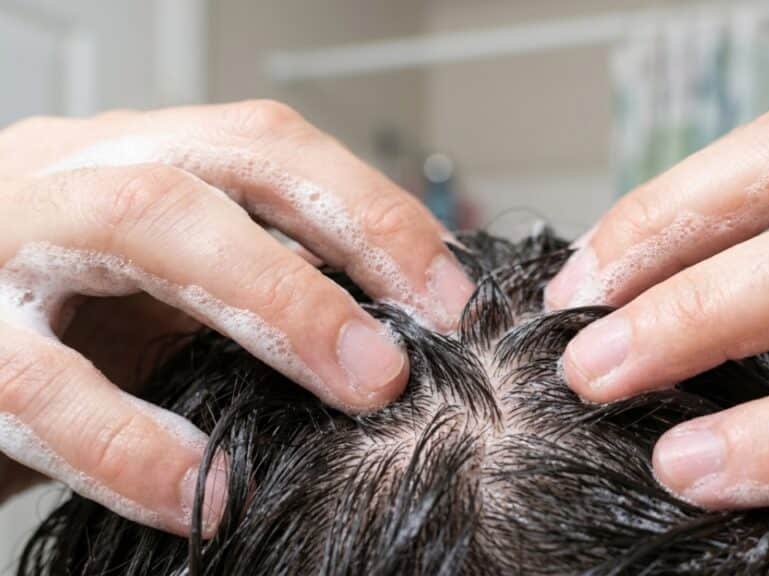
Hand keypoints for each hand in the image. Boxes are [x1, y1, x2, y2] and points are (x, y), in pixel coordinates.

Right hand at [0, 101, 473, 536]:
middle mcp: (72, 173)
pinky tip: (203, 493)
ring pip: (138, 224)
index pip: (270, 149)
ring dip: (269, 301)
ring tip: (360, 389)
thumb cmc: (56, 323)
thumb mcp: (156, 292)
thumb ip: (249, 291)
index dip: (373, 213)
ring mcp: (4, 240)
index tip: (452, 298)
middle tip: (413, 347)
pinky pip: (36, 380)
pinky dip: (127, 442)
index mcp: (135, 158)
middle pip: (218, 165)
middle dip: (339, 242)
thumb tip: (390, 337)